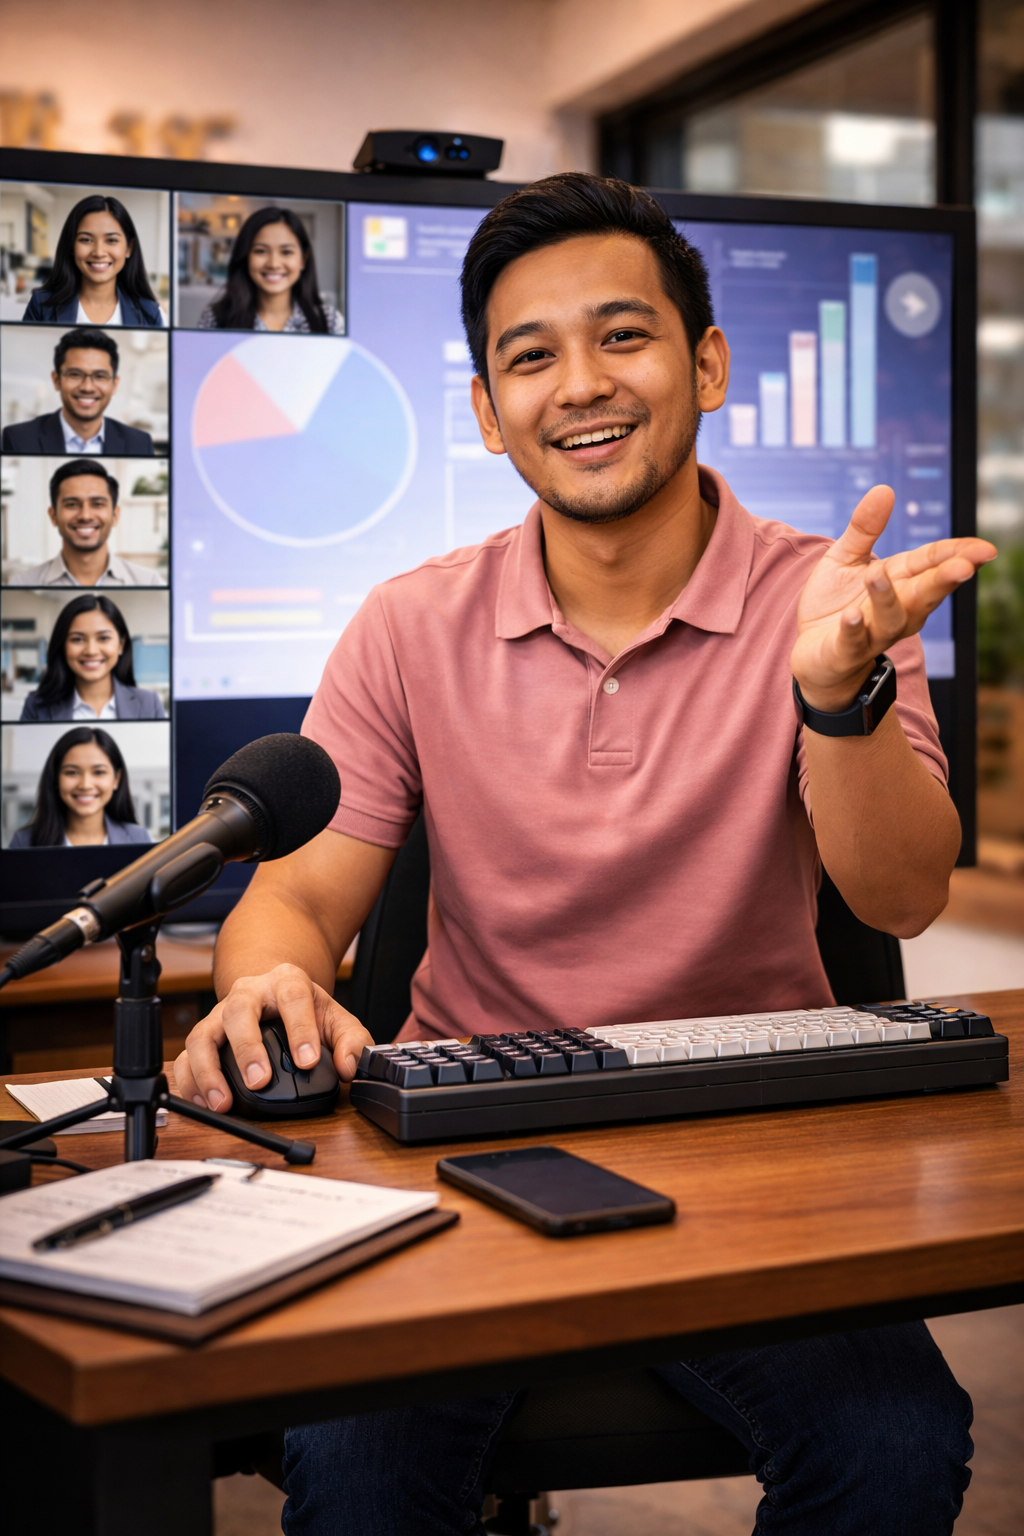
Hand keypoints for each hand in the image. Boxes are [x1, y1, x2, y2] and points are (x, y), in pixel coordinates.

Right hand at [173, 963, 372, 1111]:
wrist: (274, 993)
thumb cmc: (306, 1010)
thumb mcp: (336, 1019)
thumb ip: (352, 1040)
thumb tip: (348, 1065)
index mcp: (286, 982)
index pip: (293, 997)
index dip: (300, 1028)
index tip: (307, 1060)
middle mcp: (247, 992)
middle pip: (239, 1011)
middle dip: (247, 1048)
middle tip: (259, 1081)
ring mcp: (220, 1013)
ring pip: (203, 1034)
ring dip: (208, 1070)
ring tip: (223, 1102)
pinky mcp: (204, 1035)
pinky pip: (187, 1056)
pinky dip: (190, 1081)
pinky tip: (205, 1102)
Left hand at [791, 485, 994, 711]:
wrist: (814, 653)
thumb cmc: (835, 604)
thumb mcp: (846, 559)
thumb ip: (865, 528)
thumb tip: (884, 489)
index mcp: (901, 581)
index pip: (933, 563)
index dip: (958, 555)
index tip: (984, 549)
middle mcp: (896, 609)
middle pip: (924, 592)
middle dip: (944, 579)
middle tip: (965, 566)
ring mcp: (872, 632)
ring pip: (890, 618)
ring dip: (887, 598)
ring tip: (878, 575)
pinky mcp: (844, 651)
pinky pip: (852, 641)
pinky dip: (853, 629)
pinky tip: (850, 616)